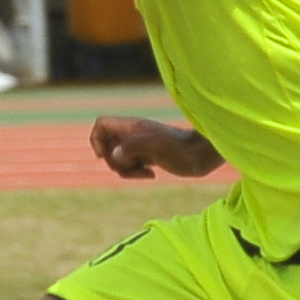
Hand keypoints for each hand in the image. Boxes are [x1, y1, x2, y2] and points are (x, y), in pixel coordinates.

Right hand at [86, 114, 215, 180]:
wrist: (203, 155)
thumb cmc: (183, 149)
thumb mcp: (156, 146)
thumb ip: (132, 147)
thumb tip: (113, 155)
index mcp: (132, 127)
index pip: (102, 124)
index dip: (96, 139)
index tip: (105, 156)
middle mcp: (134, 134)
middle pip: (107, 146)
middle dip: (114, 162)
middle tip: (131, 167)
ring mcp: (141, 145)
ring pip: (119, 158)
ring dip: (126, 170)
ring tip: (146, 172)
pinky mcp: (149, 156)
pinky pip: (132, 165)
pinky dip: (137, 173)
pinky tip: (153, 174)